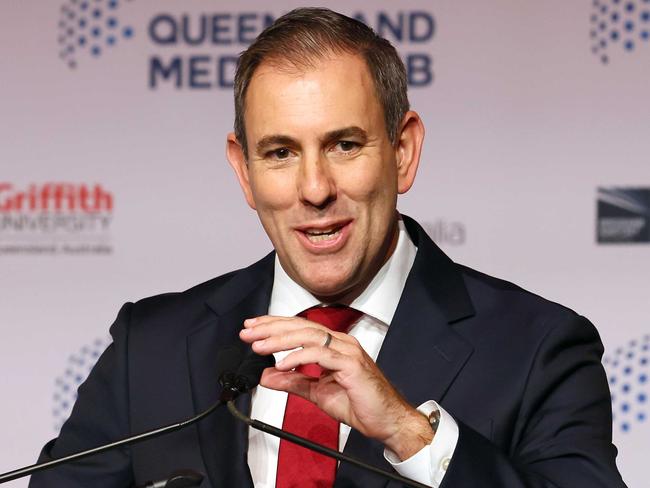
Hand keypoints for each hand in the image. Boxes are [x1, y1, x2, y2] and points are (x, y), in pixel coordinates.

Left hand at [239, 315, 433, 459]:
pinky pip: (321, 355)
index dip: (274, 325)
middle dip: (271, 328)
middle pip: (301, 327)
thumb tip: (266, 376)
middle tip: (248, 332)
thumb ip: (293, 381)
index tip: (252, 328)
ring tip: (259, 346)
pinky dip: (299, 357)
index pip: (299, 328)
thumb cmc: (360, 404)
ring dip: (280, 340)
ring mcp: (347, 351)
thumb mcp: (317, 392)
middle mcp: (341, 343)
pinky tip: (282, 363)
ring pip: (309, 336)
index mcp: (333, 346)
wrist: (387, 421)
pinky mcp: (352, 364)